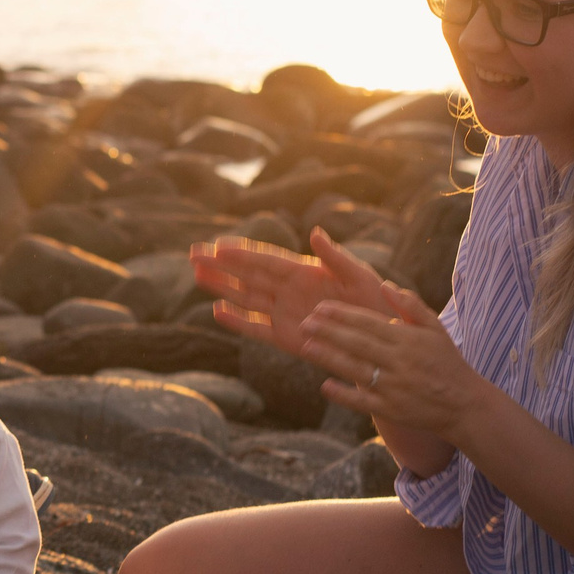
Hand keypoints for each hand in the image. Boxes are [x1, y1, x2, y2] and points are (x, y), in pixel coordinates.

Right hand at [192, 227, 399, 357]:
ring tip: (196, 275)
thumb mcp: (359, 275)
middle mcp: (288, 290)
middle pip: (247, 275)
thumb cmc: (375, 302)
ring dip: (222, 287)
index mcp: (304, 271)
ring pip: (246, 297)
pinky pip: (256, 328)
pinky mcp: (285, 337)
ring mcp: (284, 313)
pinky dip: (237, 321)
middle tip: (193, 255)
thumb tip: (315, 233)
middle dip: (220, 265)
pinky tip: (217, 312)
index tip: (217, 245)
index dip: (241, 252)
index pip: (265, 259)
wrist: (380, 340)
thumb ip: (336, 257)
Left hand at [298, 281, 487, 442]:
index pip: (369, 323)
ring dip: (329, 358)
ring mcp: (394, 387)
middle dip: (329, 332)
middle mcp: (400, 362)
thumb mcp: (436, 328)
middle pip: (358, 344)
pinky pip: (363, 402)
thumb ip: (411, 305)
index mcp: (408, 340)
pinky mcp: (391, 409)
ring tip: (306, 347)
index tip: (320, 308)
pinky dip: (344, 394)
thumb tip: (385, 285)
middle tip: (304, 323)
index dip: (342, 315)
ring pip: (356, 370)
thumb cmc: (446, 362)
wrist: (464, 404)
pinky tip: (324, 385)